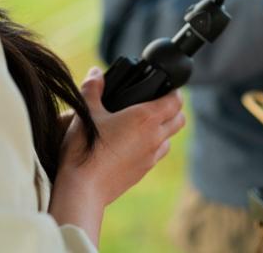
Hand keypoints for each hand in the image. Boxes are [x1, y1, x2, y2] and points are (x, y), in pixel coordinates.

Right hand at [55, 67, 184, 207]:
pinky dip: (152, 146)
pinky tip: (132, 144)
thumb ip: (92, 88)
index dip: (173, 91)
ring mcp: (151, 157)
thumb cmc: (85, 149)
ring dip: (163, 129)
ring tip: (143, 123)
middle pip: (179, 119)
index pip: (176, 101)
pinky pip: (156, 155)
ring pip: (169, 139)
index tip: (164, 86)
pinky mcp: (142, 172)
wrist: (83, 189)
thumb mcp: (86, 112)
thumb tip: (95, 72)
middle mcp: (154, 137)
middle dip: (173, 109)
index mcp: (146, 118)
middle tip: (156, 102)